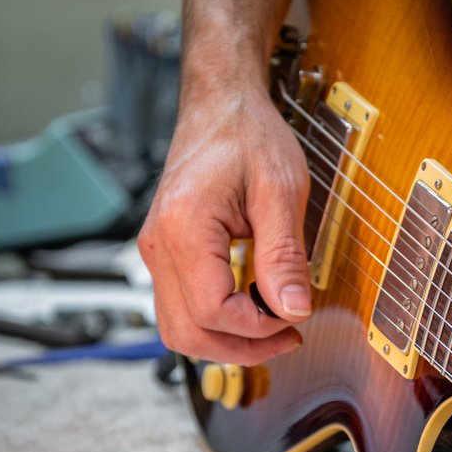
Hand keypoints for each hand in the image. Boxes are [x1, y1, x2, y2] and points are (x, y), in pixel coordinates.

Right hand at [138, 86, 311, 363]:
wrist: (221, 103)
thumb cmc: (248, 135)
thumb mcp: (281, 191)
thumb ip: (285, 254)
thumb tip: (294, 310)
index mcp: (183, 229)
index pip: (213, 311)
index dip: (258, 328)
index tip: (295, 318)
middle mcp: (157, 245)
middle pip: (187, 332)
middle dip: (242, 348)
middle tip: (289, 338)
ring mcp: (155, 250)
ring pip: (177, 328)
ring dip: (225, 341)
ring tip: (272, 328)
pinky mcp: (164, 252)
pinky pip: (179, 306)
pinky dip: (213, 321)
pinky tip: (250, 310)